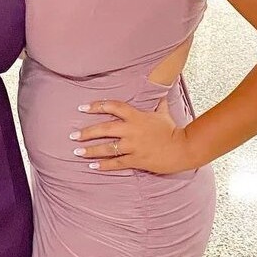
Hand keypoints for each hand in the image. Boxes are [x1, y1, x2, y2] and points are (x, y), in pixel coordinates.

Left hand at [70, 100, 193, 174]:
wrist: (183, 148)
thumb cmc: (172, 130)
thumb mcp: (163, 113)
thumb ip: (157, 102)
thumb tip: (159, 90)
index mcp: (136, 116)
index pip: (113, 107)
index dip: (97, 106)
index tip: (82, 108)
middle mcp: (132, 130)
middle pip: (104, 129)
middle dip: (87, 132)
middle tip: (72, 135)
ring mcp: (133, 146)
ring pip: (107, 148)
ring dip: (90, 150)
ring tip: (77, 152)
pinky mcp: (136, 160)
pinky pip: (116, 163)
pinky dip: (103, 165)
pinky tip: (92, 166)